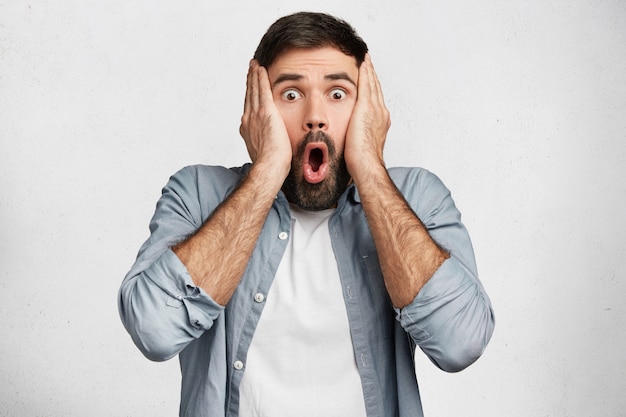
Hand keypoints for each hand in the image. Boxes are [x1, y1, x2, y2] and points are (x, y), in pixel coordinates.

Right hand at [239, 60, 291, 175]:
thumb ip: (264, 142)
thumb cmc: (270, 164)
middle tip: (250, 69)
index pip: (249, 107)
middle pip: (249, 95)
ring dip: (254, 76)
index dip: (249, 95)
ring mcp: (256, 114)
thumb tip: (269, 142)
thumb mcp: (263, 151)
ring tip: (254, 65)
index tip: (250, 87)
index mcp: (248, 128)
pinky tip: (261, 69)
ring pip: (254, 90)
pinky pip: (263, 90)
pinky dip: (260, 78)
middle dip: (250, 82)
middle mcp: (248, 119)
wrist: (269, 166)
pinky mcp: (266, 112)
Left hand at [344, 54, 390, 180]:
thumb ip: (358, 137)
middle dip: (372, 75)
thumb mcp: (361, 146)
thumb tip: (350, 140)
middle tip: (368, 62)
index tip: (369, 79)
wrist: (367, 164)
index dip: (373, 88)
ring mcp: (376, 109)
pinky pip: (367, 84)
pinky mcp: (367, 107)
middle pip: (376, 88)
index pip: (376, 100)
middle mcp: (381, 113)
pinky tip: (362, 62)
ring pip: (373, 83)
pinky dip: (365, 72)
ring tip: (365, 59)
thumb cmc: (362, 162)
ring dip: (369, 70)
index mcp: (380, 122)